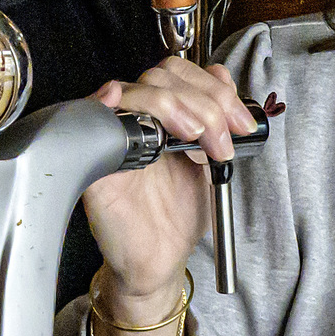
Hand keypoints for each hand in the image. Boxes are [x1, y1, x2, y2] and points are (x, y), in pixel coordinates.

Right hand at [75, 58, 258, 298]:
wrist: (160, 261)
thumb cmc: (177, 218)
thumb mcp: (210, 162)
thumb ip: (215, 121)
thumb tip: (223, 78)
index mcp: (162, 117)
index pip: (179, 73)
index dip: (214, 89)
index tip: (241, 124)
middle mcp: (136, 121)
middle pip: (160, 77)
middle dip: (204, 102)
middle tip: (223, 140)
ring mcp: (113, 137)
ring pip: (134, 91)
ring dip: (175, 106)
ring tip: (198, 139)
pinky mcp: (93, 160)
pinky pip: (94, 122)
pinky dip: (109, 106)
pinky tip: (134, 114)